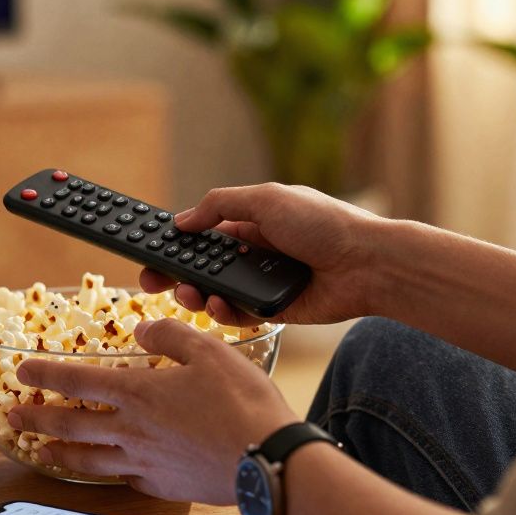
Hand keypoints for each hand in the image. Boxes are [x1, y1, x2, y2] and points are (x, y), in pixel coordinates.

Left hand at [7, 319, 297, 504]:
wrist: (267, 461)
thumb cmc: (242, 404)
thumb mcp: (209, 351)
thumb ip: (171, 335)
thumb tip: (143, 329)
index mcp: (138, 392)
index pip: (77, 381)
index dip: (45, 374)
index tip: (21, 371)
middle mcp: (132, 430)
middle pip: (70, 424)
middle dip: (37, 417)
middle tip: (13, 416)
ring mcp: (144, 463)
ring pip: (88, 459)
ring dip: (59, 453)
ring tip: (40, 451)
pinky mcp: (164, 485)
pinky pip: (125, 479)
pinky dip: (108, 474)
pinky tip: (108, 472)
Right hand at [142, 183, 385, 325]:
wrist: (367, 264)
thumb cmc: (323, 223)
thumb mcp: (266, 199)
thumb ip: (218, 206)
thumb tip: (182, 220)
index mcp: (249, 222)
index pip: (201, 234)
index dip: (174, 242)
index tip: (148, 250)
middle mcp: (252, 253)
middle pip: (201, 267)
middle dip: (173, 274)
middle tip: (149, 282)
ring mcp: (261, 283)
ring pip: (214, 293)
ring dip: (195, 294)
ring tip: (189, 294)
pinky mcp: (272, 311)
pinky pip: (237, 315)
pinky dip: (223, 312)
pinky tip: (218, 307)